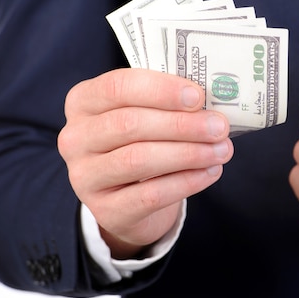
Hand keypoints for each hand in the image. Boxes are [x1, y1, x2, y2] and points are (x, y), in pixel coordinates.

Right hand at [58, 69, 232, 258]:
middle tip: (219, 127)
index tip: (197, 96)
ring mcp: (84, 177)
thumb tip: (212, 107)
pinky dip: (187, 182)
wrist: (130, 199)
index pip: (118, 87)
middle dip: (182, 125)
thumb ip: (170, 104)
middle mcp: (76, 138)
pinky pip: (151, 195)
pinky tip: (211, 172)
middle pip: (130, 124)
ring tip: (222, 150)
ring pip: (139, 159)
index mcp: (84, 101)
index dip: (160, 90)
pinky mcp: (105, 210)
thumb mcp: (146, 115)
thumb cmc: (142, 143)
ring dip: (189, 153)